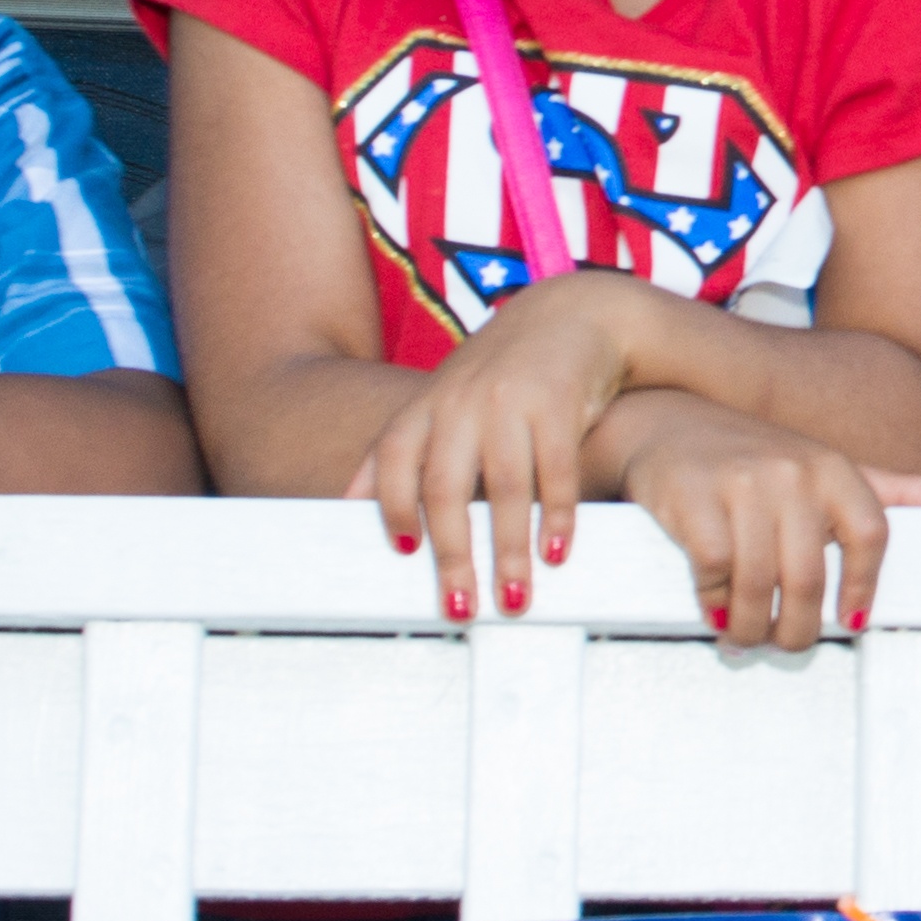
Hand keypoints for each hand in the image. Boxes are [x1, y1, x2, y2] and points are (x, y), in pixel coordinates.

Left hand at [352, 275, 661, 620]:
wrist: (572, 315)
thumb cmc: (501, 372)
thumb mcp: (443, 399)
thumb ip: (404, 446)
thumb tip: (349, 502)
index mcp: (427, 405)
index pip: (393, 460)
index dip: (391, 507)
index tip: (404, 554)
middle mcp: (462, 402)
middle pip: (446, 488)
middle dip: (452, 553)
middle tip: (459, 605)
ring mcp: (510, 401)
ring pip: (505, 488)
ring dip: (509, 551)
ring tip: (514, 598)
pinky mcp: (559, 403)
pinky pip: (556, 471)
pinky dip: (557, 518)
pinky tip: (556, 553)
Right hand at [615, 399, 905, 650]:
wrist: (668, 419)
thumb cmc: (756, 458)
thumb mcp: (827, 468)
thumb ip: (893, 489)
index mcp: (833, 468)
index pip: (871, 532)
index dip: (865, 586)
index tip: (851, 623)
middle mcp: (793, 471)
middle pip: (809, 576)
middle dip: (798, 628)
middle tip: (784, 645)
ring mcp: (742, 482)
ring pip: (759, 582)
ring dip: (751, 626)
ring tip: (746, 639)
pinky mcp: (694, 497)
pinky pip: (715, 568)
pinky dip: (715, 601)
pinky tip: (714, 611)